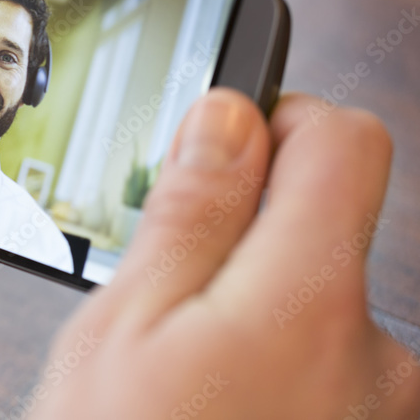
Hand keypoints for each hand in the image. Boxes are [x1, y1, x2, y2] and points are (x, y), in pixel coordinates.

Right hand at [32, 89, 419, 418]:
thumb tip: (227, 118)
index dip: (278, 121)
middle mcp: (377, 355)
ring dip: (257, 310)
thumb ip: (190, 212)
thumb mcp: (125, 331)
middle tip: (168, 293)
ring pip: (319, 304)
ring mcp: (383, 407)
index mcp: (309, 301)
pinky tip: (221, 409)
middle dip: (247, 233)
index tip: (224, 147)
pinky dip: (278, 366)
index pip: (343, 141)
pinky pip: (331, 368)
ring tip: (186, 373)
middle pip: (329, 225)